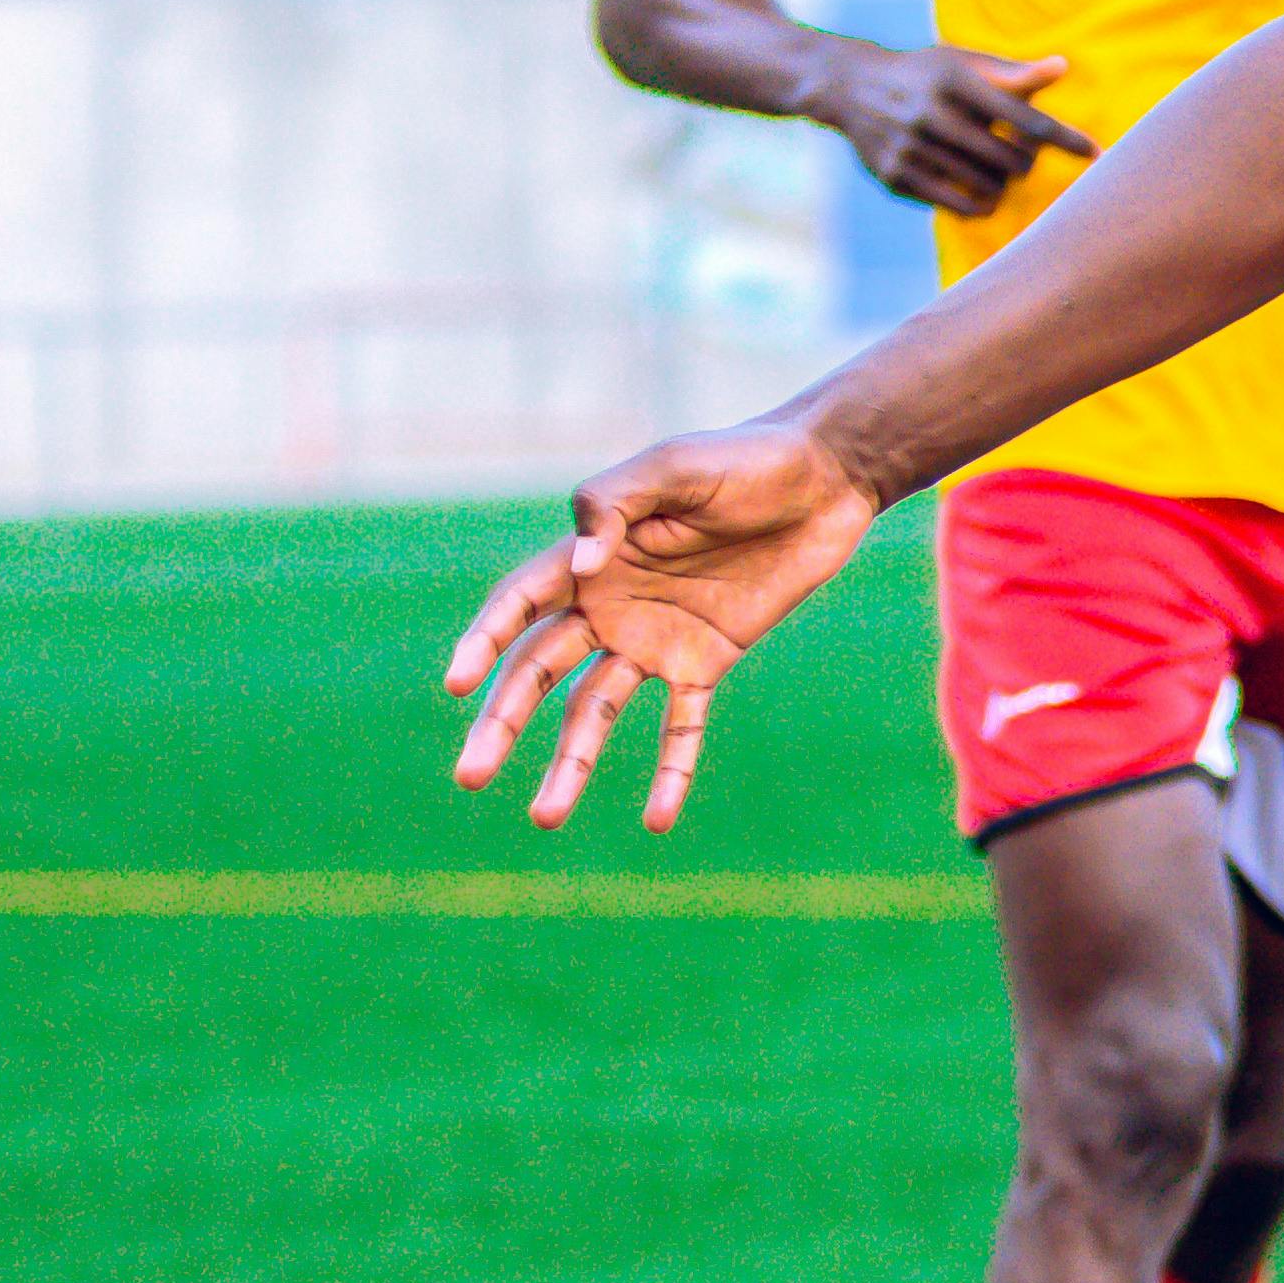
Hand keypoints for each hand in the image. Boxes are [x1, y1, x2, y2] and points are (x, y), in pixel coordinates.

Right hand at [442, 424, 886, 833]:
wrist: (825, 481)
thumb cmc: (743, 460)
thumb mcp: (674, 466)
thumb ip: (615, 505)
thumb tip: (581, 563)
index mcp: (589, 555)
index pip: (519, 605)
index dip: (485, 641)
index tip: (458, 684)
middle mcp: (610, 604)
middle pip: (540, 673)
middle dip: (503, 723)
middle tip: (470, 777)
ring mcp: (656, 638)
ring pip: (598, 712)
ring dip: (570, 764)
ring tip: (546, 820)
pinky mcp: (708, 661)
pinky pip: (683, 726)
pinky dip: (670, 771)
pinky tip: (657, 821)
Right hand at [829, 40, 1086, 214]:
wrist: (851, 87)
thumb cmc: (927, 75)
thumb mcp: (964, 63)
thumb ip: (1013, 74)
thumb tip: (1062, 67)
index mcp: (955, 79)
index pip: (1026, 119)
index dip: (1065, 139)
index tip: (1098, 153)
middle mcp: (931, 113)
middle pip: (1013, 160)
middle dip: (1026, 160)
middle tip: (1020, 152)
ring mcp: (911, 147)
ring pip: (990, 187)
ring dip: (1004, 182)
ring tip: (995, 166)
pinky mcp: (897, 176)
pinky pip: (962, 206)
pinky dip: (983, 203)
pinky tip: (982, 189)